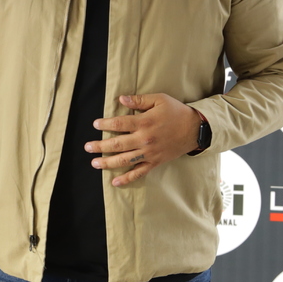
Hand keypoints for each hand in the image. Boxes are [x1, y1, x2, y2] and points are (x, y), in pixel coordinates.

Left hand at [87, 93, 202, 186]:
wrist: (195, 130)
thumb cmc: (176, 112)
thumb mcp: (159, 100)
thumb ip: (139, 100)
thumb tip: (121, 99)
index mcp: (144, 122)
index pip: (119, 124)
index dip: (105, 124)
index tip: (95, 124)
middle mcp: (145, 140)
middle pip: (117, 145)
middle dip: (100, 146)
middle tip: (87, 147)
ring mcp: (149, 153)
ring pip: (124, 160)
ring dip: (107, 163)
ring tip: (94, 163)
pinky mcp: (155, 162)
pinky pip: (139, 172)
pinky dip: (127, 179)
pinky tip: (115, 182)